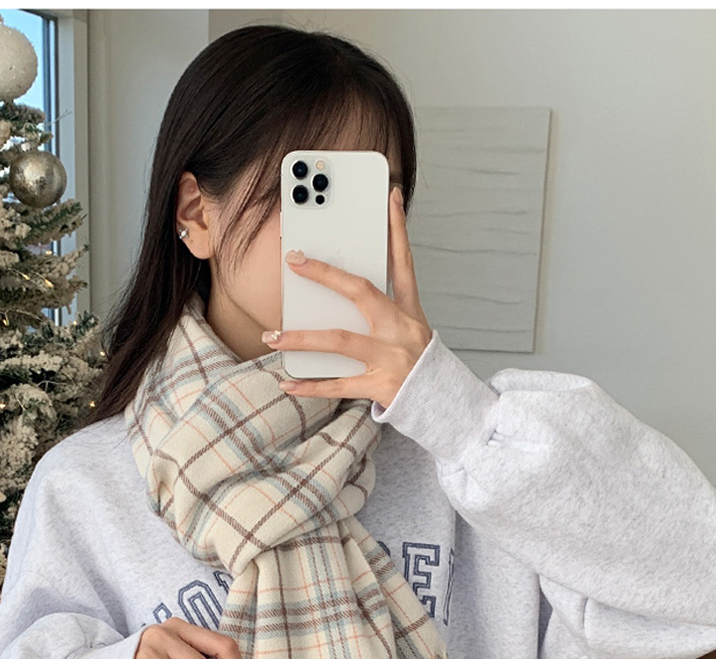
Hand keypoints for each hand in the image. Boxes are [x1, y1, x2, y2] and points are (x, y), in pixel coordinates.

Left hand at [261, 187, 431, 405]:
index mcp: (408, 311)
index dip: (398, 228)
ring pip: (340, 341)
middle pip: (361, 293)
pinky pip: (338, 386)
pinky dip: (311, 386)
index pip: (404, 262)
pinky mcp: (379, 386)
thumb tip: (346, 289)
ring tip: (273, 336)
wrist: (443, 405)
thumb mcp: (413, 328)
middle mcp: (399, 329)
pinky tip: (287, 383)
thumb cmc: (420, 364)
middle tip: (295, 261)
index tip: (391, 196)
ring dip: (302, 338)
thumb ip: (386, 306)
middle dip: (326, 275)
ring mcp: (389, 358)